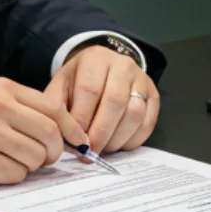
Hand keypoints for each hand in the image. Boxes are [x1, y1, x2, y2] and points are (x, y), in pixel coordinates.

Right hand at [0, 77, 89, 184]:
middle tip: (43, 158)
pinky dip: (11, 176)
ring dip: (30, 166)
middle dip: (53, 152)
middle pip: (50, 135)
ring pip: (35, 157)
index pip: (55, 109)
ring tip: (11, 161)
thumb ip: (19, 107)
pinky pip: (15, 174)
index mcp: (3, 90)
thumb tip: (57, 129)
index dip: (71, 130)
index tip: (78, 143)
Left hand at [45, 44, 159, 153]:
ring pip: (135, 113)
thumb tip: (67, 140)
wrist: (101, 70)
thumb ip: (56, 110)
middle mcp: (123, 65)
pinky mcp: (154, 96)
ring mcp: (142, 80)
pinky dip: (132, 140)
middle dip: (100, 133)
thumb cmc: (78, 82)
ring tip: (103, 148)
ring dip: (117, 138)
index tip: (75, 139)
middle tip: (89, 152)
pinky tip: (117, 144)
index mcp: (95, 59)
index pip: (90, 89)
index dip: (82, 118)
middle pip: (115, 101)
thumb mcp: (59, 88)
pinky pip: (148, 123)